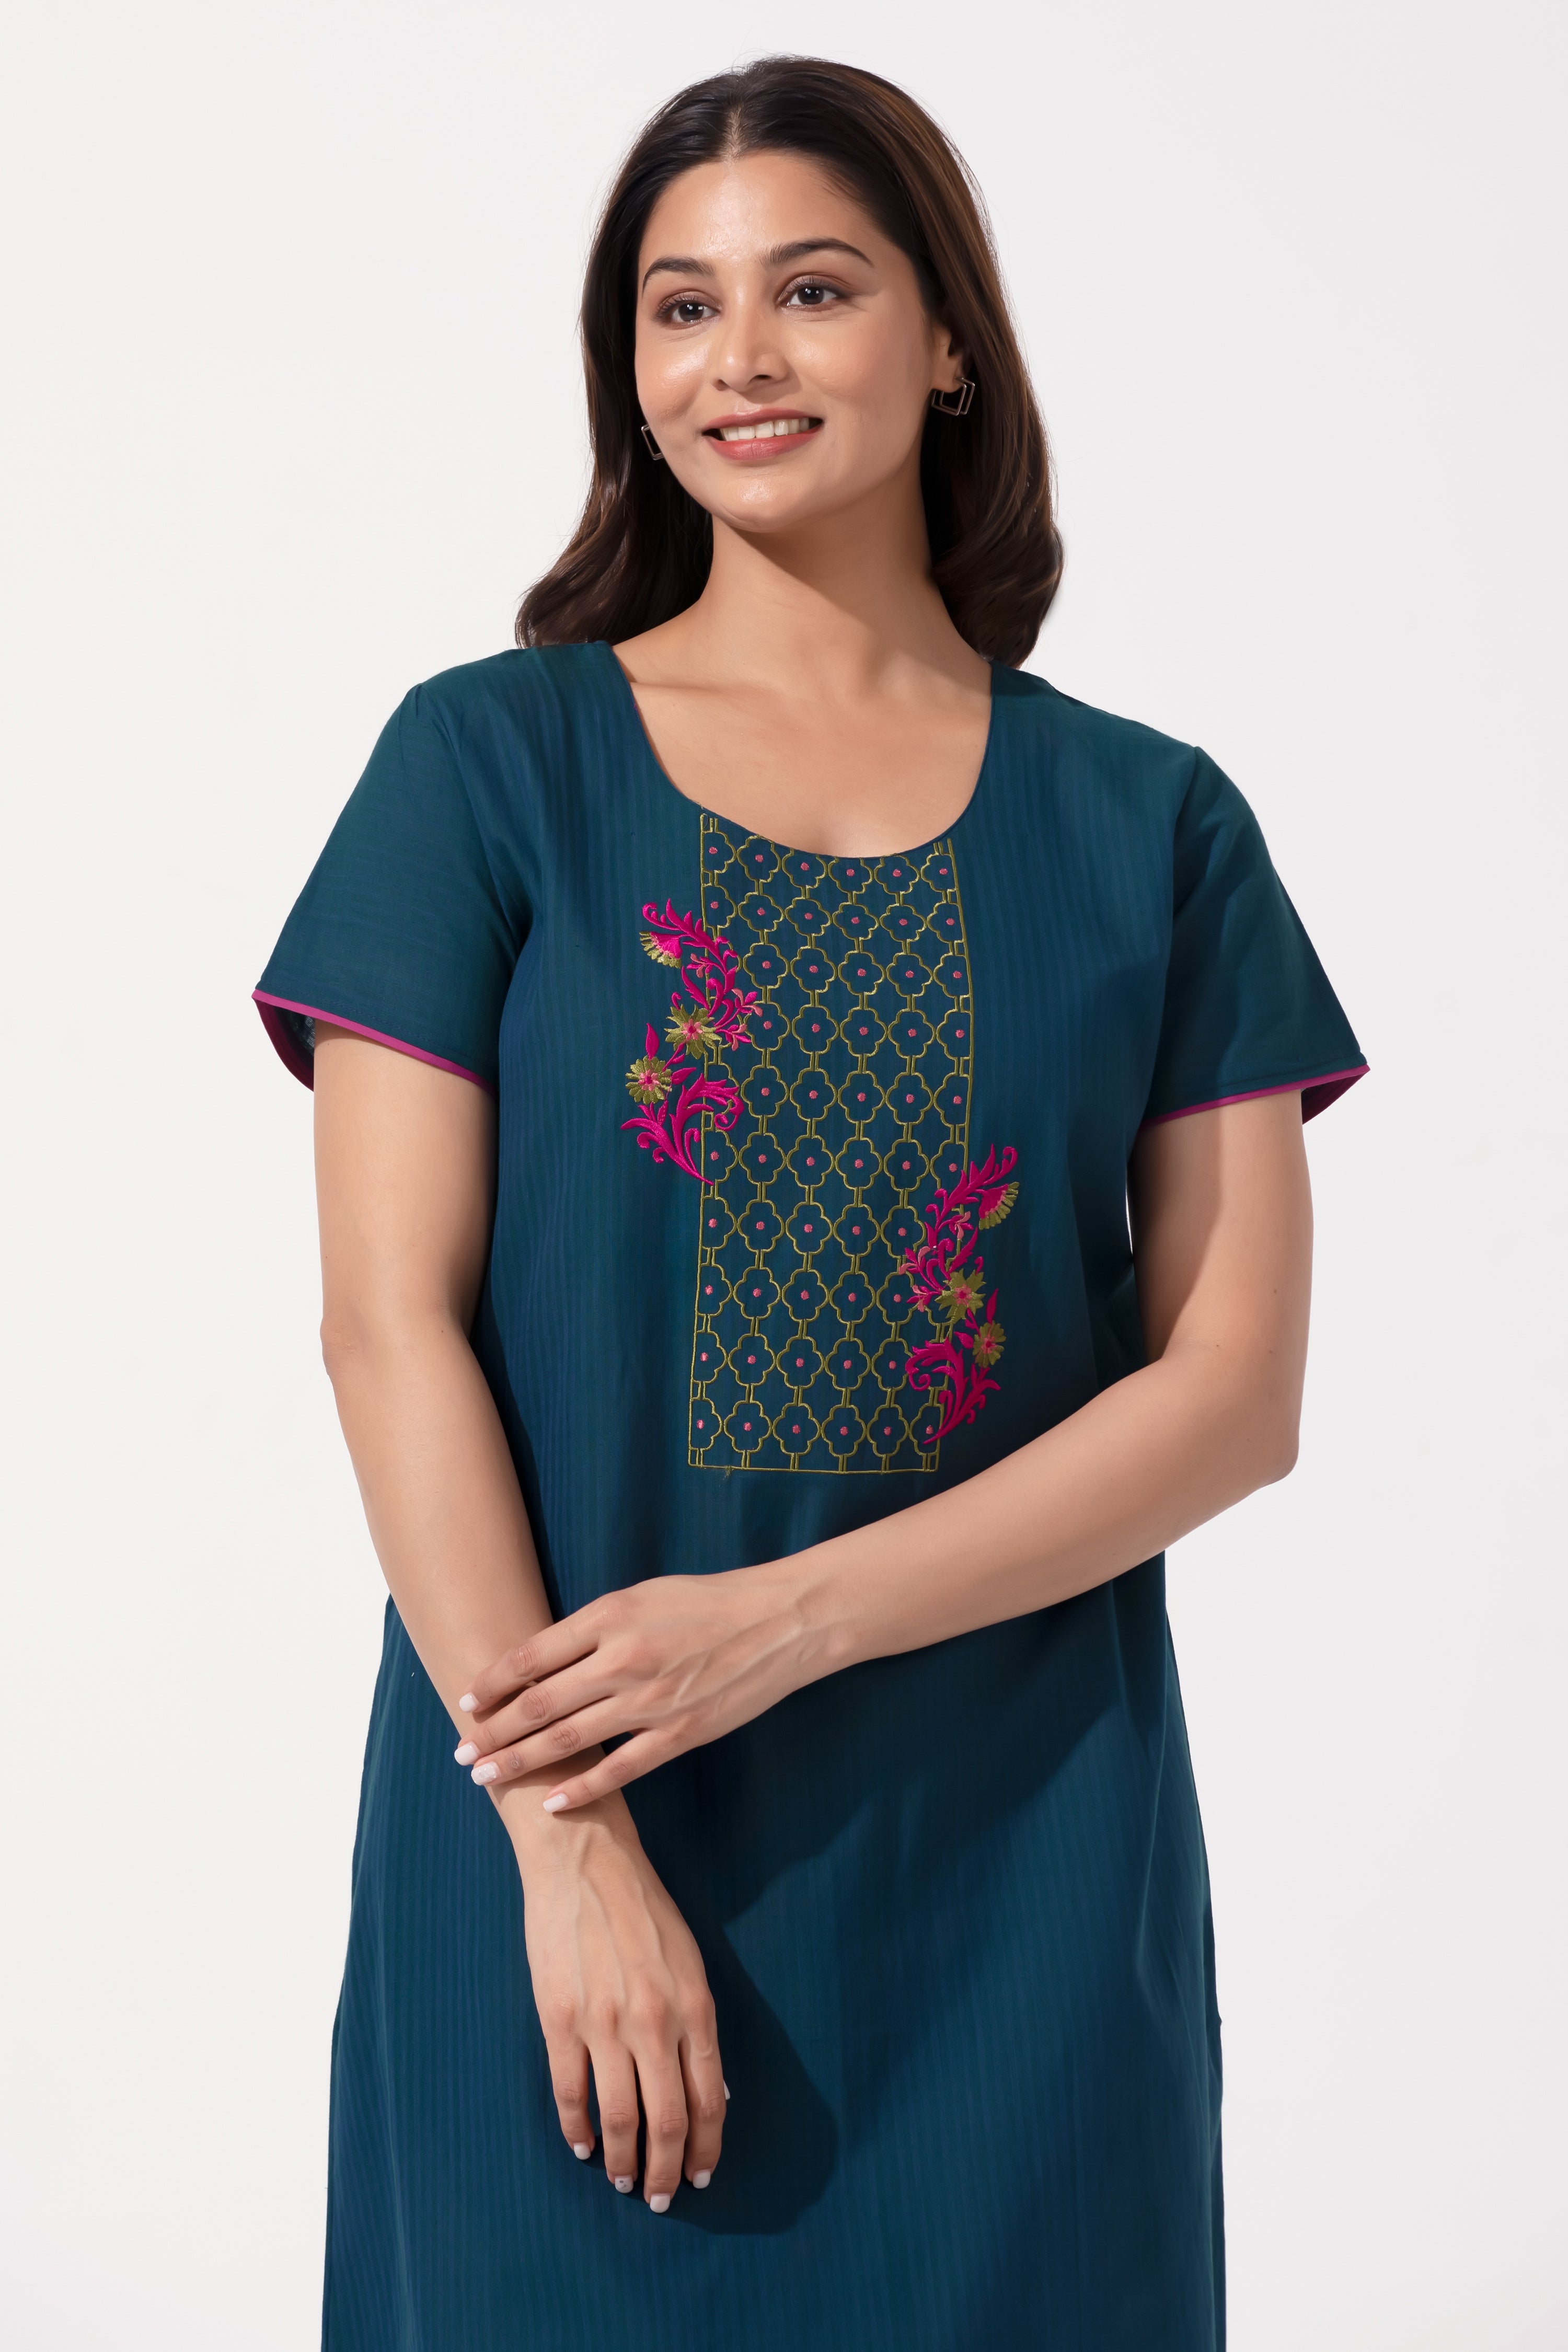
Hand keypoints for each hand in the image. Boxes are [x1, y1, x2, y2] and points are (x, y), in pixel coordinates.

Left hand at [455, 1565, 819, 1809]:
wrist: (778, 1622)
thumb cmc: (706, 1602)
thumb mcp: (642, 1594)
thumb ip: (593, 1627)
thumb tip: (541, 1659)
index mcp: (610, 1617)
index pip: (532, 1655)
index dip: (492, 1682)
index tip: (466, 1700)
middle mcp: (623, 1659)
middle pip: (539, 1703)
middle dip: (493, 1731)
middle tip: (462, 1751)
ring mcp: (651, 1701)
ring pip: (569, 1740)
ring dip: (521, 1762)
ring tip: (486, 1776)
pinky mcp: (679, 1734)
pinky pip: (619, 1770)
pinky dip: (582, 1789)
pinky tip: (553, 1803)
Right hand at [509, 1792, 725, 2207]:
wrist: (583, 1862)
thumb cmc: (641, 1909)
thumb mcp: (689, 1962)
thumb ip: (698, 2026)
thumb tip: (709, 2091)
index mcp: (694, 2006)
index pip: (709, 2099)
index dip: (705, 2146)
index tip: (700, 2176)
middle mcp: (654, 2022)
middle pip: (666, 2121)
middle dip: (665, 2170)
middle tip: (659, 2197)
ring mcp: (604, 2024)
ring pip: (619, 2118)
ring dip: (623, 2161)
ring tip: (623, 2180)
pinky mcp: (560, 2020)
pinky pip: (571, 2094)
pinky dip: (578, 2130)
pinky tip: (583, 2147)